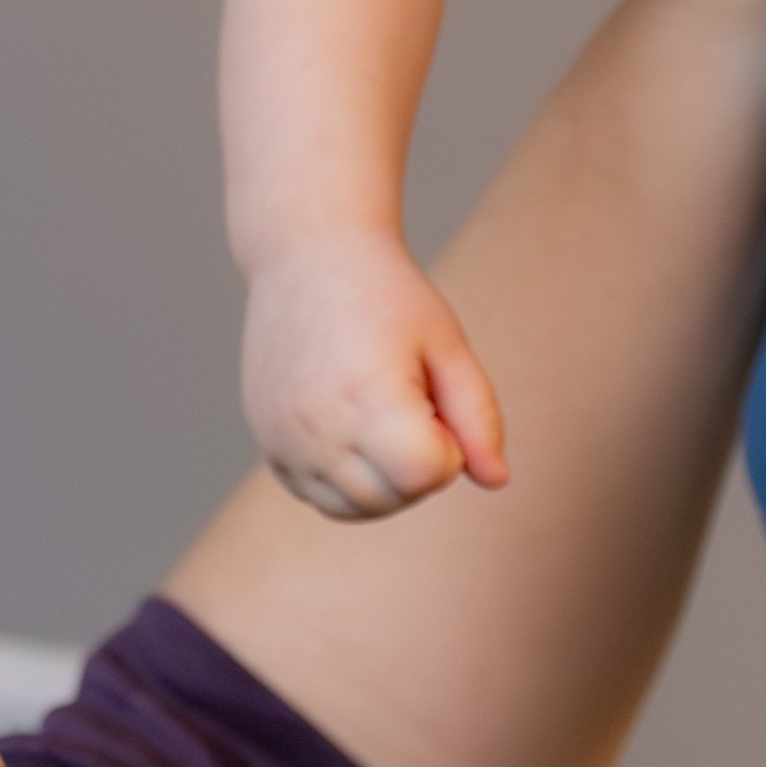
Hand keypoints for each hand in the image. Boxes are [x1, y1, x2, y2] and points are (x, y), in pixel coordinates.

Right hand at [242, 230, 508, 519]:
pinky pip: (319, 496)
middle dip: (422, 465)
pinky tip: (357, 425)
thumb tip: (497, 480)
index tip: (439, 399)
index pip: (428, 475)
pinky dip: (348, 480)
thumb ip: (478, 417)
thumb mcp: (447, 345)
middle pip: (393, 499)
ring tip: (388, 413)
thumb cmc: (388, 296)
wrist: (308, 257)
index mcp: (367, 397)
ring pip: (354, 508)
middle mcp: (316, 427)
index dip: (451, 447)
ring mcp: (283, 441)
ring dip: (388, 480)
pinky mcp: (268, 444)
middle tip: (416, 400)